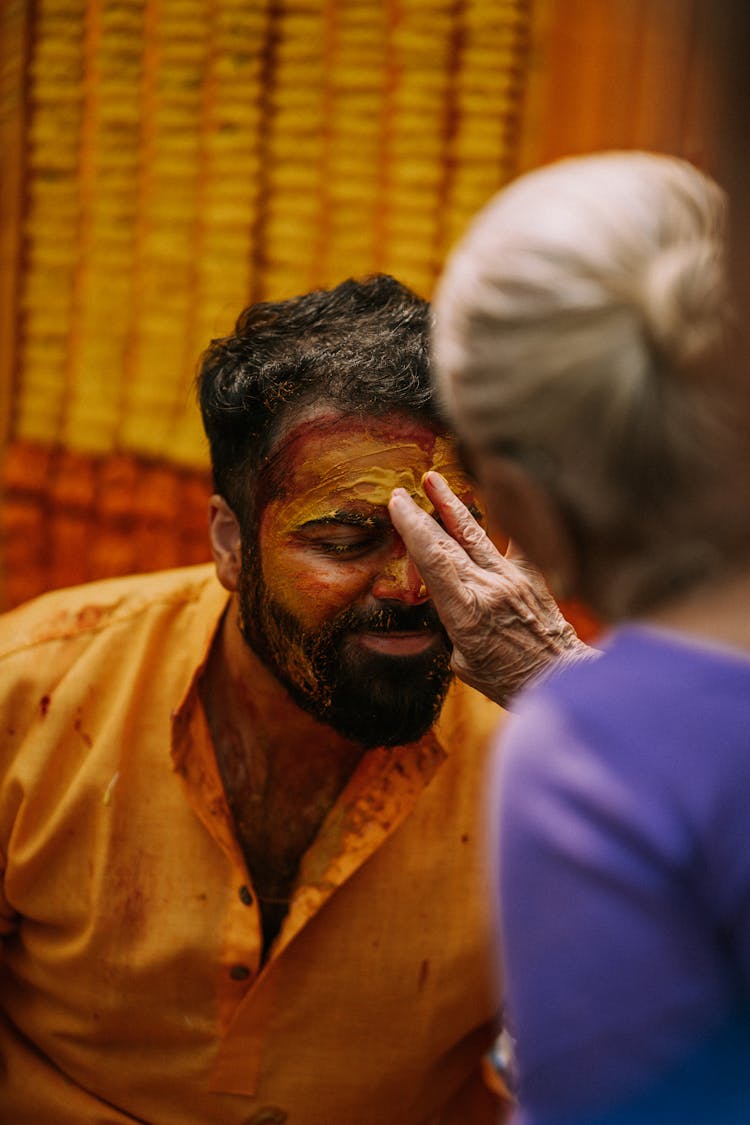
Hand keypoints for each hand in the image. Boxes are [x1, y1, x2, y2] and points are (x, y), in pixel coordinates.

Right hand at [388, 472, 593, 707]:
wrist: (559, 680)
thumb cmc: (507, 680)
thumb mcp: (462, 662)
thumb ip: (452, 623)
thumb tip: (446, 597)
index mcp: (466, 613)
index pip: (434, 560)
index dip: (413, 528)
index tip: (396, 505)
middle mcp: (489, 589)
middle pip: (449, 543)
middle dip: (421, 515)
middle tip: (401, 493)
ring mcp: (513, 579)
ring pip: (476, 535)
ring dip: (452, 506)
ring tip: (433, 481)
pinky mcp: (533, 577)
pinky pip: (517, 540)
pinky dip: (506, 517)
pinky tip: (497, 491)